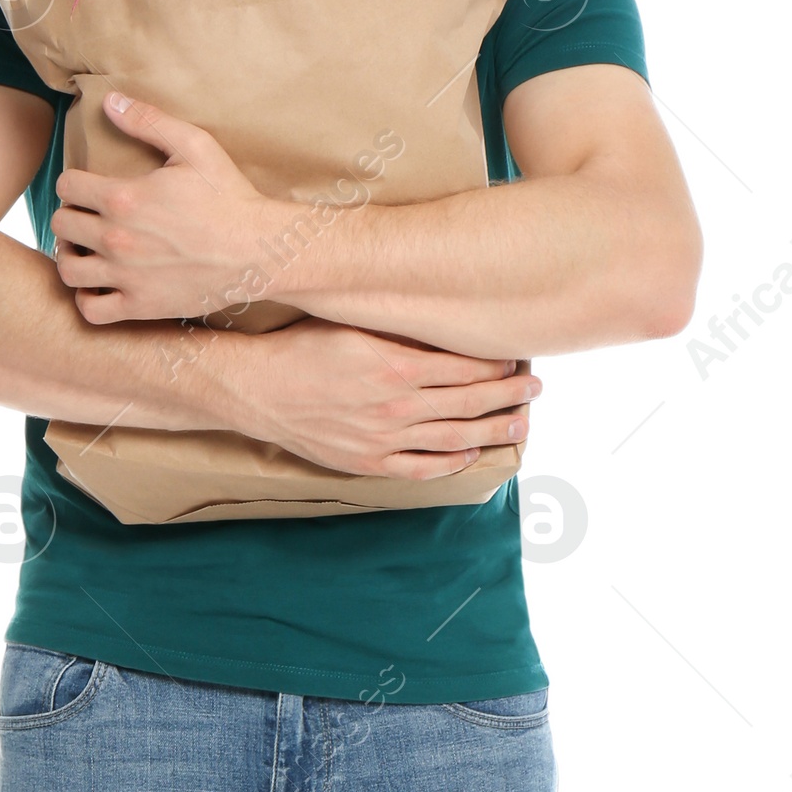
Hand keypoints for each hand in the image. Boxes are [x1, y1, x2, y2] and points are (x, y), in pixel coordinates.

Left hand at [53, 92, 284, 322]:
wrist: (259, 250)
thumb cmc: (229, 196)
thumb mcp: (194, 146)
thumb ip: (148, 121)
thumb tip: (109, 101)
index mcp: (123, 197)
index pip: (67, 186)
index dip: (73, 182)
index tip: (86, 187)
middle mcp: (116, 238)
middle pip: (61, 225)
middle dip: (70, 216)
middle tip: (86, 216)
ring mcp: (126, 276)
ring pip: (68, 269)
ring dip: (70, 256)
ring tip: (84, 250)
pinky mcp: (141, 305)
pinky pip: (91, 310)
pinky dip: (87, 299)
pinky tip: (99, 286)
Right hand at [229, 321, 540, 477]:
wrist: (256, 389)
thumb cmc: (302, 347)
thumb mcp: (354, 324)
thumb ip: (401, 329)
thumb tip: (445, 322)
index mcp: (397, 365)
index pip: (466, 367)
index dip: (498, 364)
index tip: (517, 357)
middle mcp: (397, 406)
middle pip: (470, 403)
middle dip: (509, 396)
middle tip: (535, 389)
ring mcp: (384, 439)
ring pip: (454, 438)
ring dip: (493, 431)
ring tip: (520, 424)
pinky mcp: (367, 462)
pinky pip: (420, 468)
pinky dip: (449, 462)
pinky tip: (469, 454)